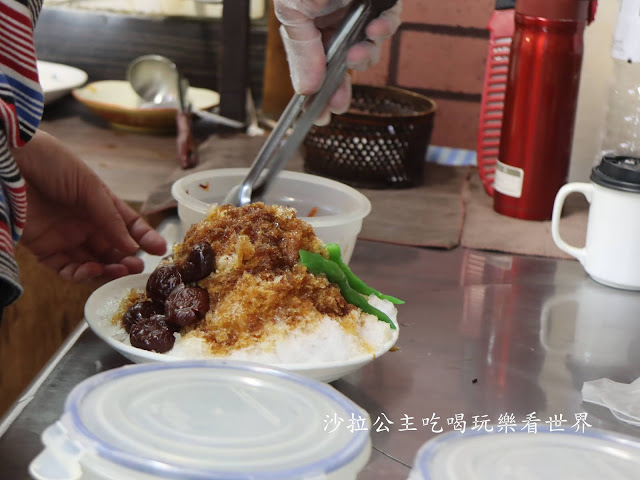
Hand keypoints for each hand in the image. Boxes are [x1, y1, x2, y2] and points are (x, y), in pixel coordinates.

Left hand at [12, 131, 166, 281]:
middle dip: (127, 259)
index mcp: (100, 203)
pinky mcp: (44, 248)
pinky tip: (92, 270)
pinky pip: (66, 268)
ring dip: (108, 270)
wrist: (9, 160)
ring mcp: (65, 237)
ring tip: (119, 271)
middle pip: (111, 248)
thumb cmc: (51, 162)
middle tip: (138, 267)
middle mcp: (85, 222)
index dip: (144, 238)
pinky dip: (81, 274)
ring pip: (92, 262)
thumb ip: (110, 219)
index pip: (127, 225)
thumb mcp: (90, 187)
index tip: (160, 250)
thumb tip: (133, 246)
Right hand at [274, 0, 401, 124]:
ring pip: (368, 51)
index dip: (318, 96)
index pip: (314, 69)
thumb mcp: (292, 10)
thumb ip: (300, 49)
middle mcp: (335, 23)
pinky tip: (374, 29)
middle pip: (343, 67)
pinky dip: (385, 30)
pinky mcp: (381, 3)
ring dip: (364, 58)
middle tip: (338, 103)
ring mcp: (359, 14)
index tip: (319, 117)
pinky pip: (389, 23)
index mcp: (309, 26)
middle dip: (341, 88)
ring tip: (356, 53)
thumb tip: (306, 90)